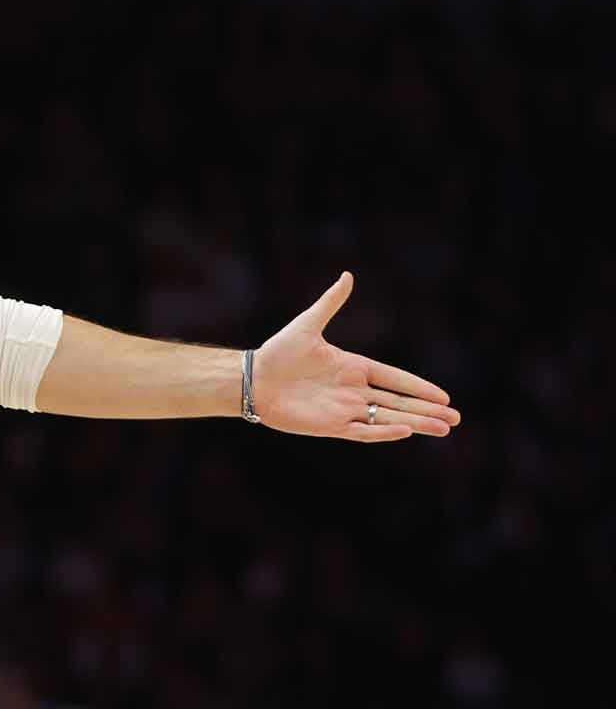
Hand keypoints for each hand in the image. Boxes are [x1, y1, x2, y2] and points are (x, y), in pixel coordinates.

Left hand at [253, 272, 461, 441]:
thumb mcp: (308, 324)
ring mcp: (344, 409)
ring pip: (387, 418)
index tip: (444, 396)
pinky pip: (363, 431)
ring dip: (415, 423)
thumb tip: (348, 275)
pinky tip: (405, 431)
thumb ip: (331, 303)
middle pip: (398, 403)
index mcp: (353, 366)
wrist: (253, 379)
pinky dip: (383, 432)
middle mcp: (353, 390)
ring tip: (443, 429)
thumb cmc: (278, 352)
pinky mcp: (330, 425)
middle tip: (455, 419)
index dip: (418, 387)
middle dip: (427, 411)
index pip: (394, 378)